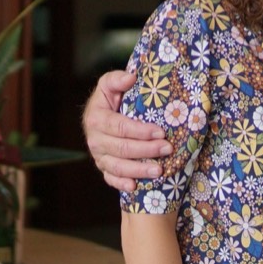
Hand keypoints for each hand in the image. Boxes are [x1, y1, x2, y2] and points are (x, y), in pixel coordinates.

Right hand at [83, 69, 171, 192]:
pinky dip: (122, 184)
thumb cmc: (110, 98)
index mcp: (96, 118)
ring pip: (117, 166)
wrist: (100, 115)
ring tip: (159, 170)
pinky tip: (136, 186)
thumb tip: (131, 77)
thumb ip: (117, 79)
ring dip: (139, 170)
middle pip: (122, 148)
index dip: (141, 131)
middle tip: (168, 149)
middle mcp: (94, 139)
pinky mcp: (103, 167)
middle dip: (146, 150)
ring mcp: (98, 155)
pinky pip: (111, 179)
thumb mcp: (109, 84)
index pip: (120, 127)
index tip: (160, 132)